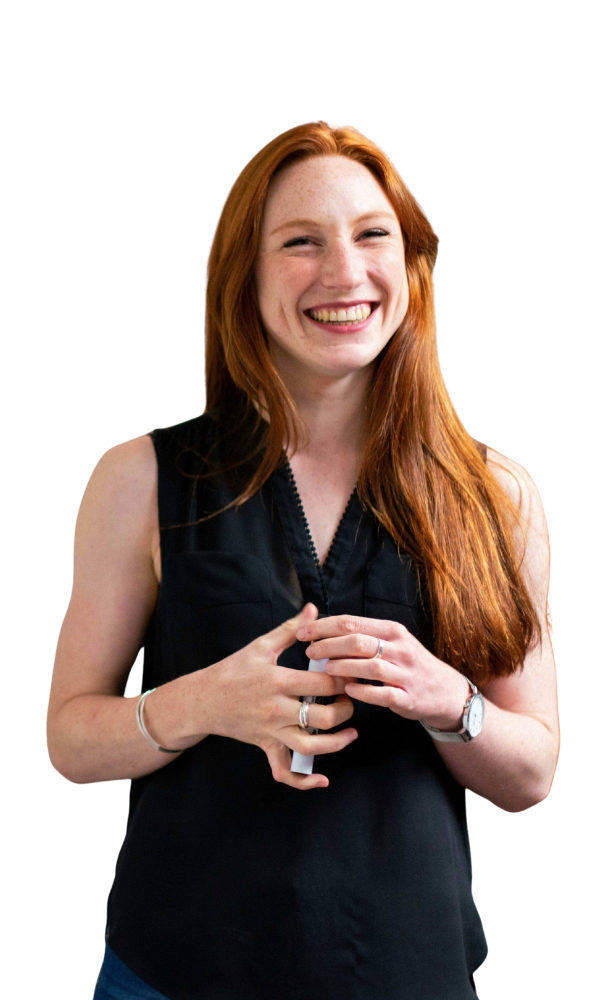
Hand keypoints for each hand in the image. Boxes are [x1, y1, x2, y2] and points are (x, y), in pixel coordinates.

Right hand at [202, 603, 356, 790]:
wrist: (202, 700)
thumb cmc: (232, 670)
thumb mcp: (261, 646)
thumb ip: (291, 629)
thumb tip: (313, 609)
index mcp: (278, 681)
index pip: (323, 684)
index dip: (344, 680)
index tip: (353, 673)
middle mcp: (276, 709)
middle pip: (323, 717)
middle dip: (346, 709)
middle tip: (353, 699)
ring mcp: (271, 732)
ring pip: (311, 747)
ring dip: (337, 743)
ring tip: (351, 733)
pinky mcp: (266, 747)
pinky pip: (284, 772)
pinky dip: (304, 781)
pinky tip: (322, 779)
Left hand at [298, 614, 469, 729]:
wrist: (444, 691)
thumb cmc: (408, 664)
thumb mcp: (392, 641)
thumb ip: (363, 635)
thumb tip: (323, 629)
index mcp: (392, 630)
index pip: (351, 622)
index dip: (323, 626)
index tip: (303, 632)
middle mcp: (400, 648)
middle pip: (357, 641)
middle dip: (328, 645)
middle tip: (309, 651)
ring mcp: (405, 673)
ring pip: (370, 666)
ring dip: (343, 666)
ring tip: (325, 669)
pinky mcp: (408, 697)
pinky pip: (383, 693)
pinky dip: (363, 691)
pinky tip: (348, 690)